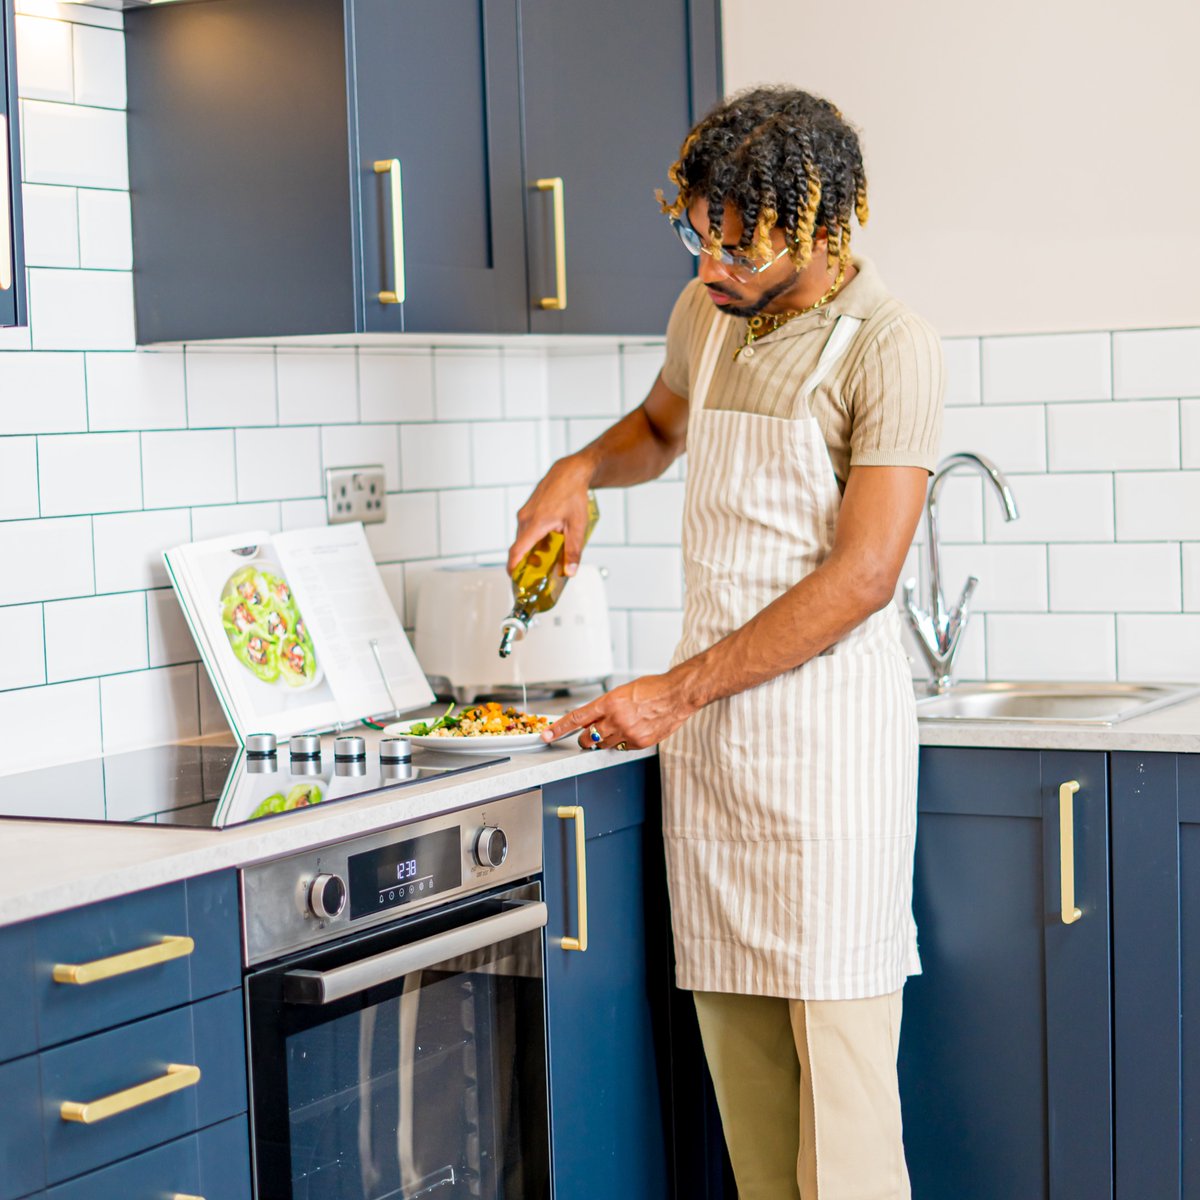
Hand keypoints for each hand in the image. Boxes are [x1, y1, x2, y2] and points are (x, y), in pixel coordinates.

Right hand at [507, 455, 595, 576]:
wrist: (570, 472)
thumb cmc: (573, 495)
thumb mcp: (578, 526)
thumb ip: (573, 551)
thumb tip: (570, 571)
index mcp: (535, 524)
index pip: (516, 551)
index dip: (513, 568)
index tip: (515, 580)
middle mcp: (525, 518)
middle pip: (520, 548)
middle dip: (527, 562)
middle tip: (540, 574)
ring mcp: (525, 513)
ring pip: (524, 538)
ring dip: (532, 550)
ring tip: (549, 557)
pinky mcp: (527, 510)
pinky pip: (526, 530)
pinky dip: (534, 539)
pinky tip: (550, 540)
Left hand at [543, 673, 697, 750]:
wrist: (676, 695)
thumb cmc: (653, 689)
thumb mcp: (622, 692)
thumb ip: (605, 707)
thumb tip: (590, 720)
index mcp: (609, 702)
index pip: (577, 718)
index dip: (559, 728)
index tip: (548, 735)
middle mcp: (616, 718)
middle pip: (587, 737)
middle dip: (584, 738)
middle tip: (589, 733)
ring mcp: (628, 733)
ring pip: (603, 745)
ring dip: (603, 739)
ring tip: (618, 726)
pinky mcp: (639, 743)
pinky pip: (621, 748)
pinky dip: (621, 743)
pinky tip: (632, 731)